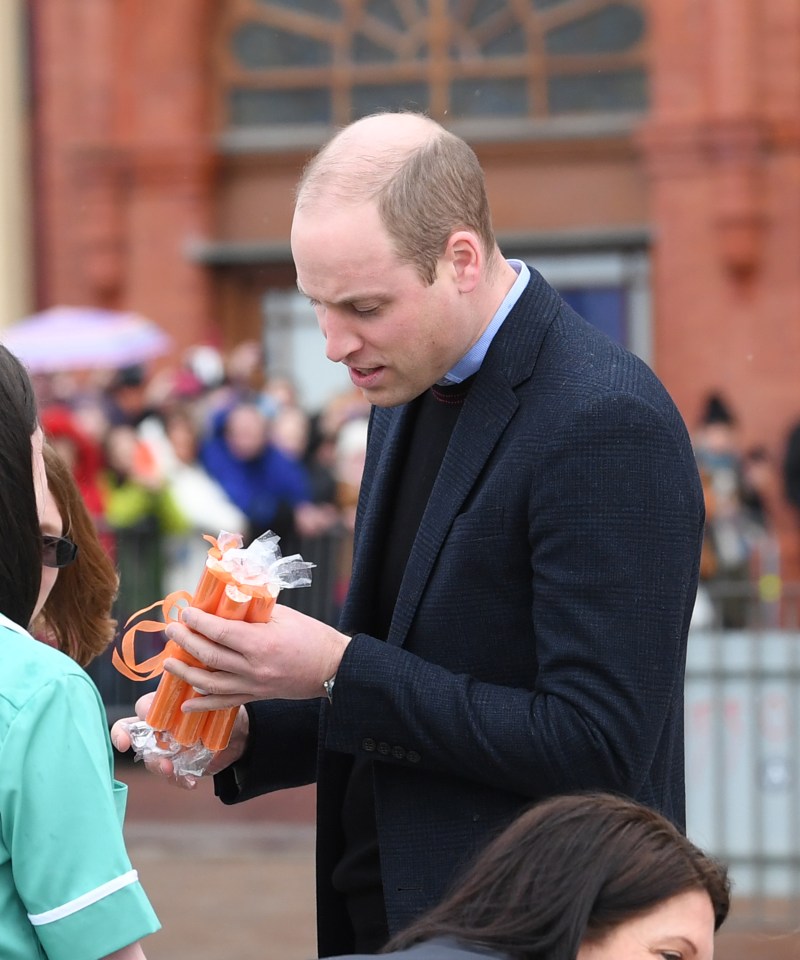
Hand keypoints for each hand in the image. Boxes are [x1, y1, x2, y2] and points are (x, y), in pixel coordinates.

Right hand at [110, 692, 249, 788]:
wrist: (240, 734)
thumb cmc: (222, 708)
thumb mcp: (214, 701)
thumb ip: (202, 701)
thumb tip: (195, 701)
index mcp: (165, 706)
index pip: (141, 711)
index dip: (125, 727)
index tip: (124, 742)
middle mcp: (160, 728)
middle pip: (137, 740)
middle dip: (143, 752)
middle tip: (159, 760)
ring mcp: (167, 748)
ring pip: (153, 760)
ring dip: (160, 767)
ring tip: (171, 769)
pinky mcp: (178, 765)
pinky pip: (173, 776)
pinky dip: (180, 780)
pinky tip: (191, 782)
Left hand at [161, 602, 349, 710]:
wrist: (332, 668)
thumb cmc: (312, 636)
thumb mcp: (285, 616)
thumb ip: (255, 611)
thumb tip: (228, 601)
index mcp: (261, 643)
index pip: (220, 632)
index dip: (198, 622)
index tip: (185, 613)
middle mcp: (253, 667)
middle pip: (209, 656)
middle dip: (185, 643)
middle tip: (171, 630)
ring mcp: (254, 685)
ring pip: (210, 683)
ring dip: (185, 673)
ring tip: (168, 663)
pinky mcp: (257, 697)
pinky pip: (225, 703)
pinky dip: (203, 704)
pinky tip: (185, 704)